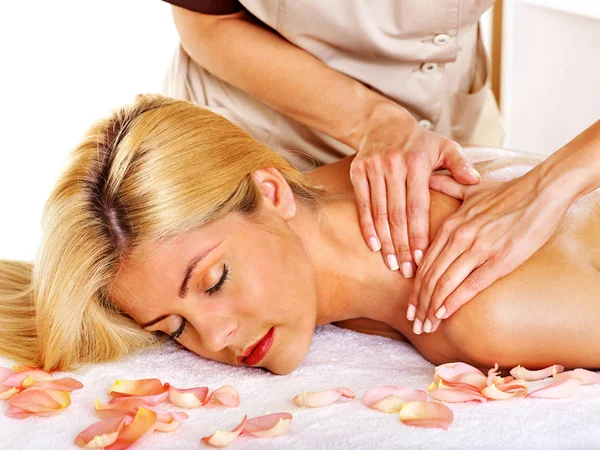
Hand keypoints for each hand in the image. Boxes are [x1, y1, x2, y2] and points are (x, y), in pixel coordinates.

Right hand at [349, 102, 480, 277]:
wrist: (381, 122)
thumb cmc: (419, 141)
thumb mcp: (445, 146)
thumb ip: (460, 165)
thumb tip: (475, 181)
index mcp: (417, 162)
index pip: (418, 206)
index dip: (419, 233)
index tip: (423, 258)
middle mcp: (393, 165)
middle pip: (398, 214)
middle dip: (403, 245)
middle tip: (408, 271)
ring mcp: (373, 169)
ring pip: (380, 212)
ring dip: (385, 241)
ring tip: (393, 264)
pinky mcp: (358, 172)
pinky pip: (363, 204)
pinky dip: (368, 226)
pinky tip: (374, 245)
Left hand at [407, 171, 571, 334]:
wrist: (542, 190)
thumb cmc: (509, 192)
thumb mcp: (471, 188)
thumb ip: (448, 186)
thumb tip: (430, 178)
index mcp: (451, 225)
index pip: (424, 262)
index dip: (415, 288)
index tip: (411, 306)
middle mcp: (459, 237)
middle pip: (429, 277)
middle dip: (420, 303)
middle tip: (415, 323)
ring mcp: (478, 249)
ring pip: (444, 283)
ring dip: (432, 308)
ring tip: (426, 327)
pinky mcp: (499, 259)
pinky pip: (469, 285)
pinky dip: (453, 301)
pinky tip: (443, 314)